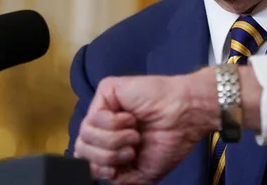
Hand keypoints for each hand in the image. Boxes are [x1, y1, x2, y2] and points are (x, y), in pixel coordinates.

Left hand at [75, 68, 219, 183]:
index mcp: (110, 143)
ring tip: (134, 135)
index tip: (120, 167)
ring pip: (85, 134)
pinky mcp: (106, 91)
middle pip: (81, 148)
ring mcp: (104, 108)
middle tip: (131, 151)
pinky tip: (132, 118)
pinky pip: (94, 116)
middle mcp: (103, 125)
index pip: (84, 159)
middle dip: (107, 156)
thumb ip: (116, 177)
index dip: (98, 168)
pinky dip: (115, 124)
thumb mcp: (140, 173)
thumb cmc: (170, 141)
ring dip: (113, 140)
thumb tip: (95, 173)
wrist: (185, 118)